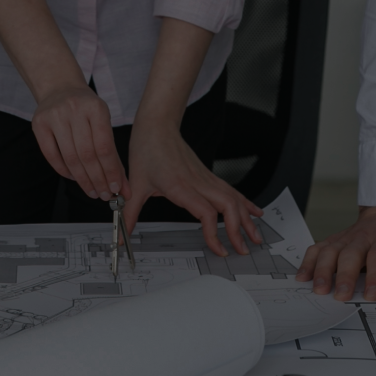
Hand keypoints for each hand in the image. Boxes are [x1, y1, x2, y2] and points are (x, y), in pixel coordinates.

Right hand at [30, 83, 126, 199]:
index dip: (111, 171)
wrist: (60, 87)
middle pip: (87, 155)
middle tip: (104, 195)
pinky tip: (74, 178)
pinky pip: (51, 155)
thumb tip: (123, 185)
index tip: (117, 188)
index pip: (105, 147)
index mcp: (96, 108)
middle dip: (98, 179)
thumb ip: (113, 153)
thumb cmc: (86, 108)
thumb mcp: (104, 121)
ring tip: (92, 191)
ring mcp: (54, 116)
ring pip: (70, 158)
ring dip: (82, 179)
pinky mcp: (39, 124)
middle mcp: (74, 110)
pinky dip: (64, 171)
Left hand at [124, 125, 260, 255]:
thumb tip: (119, 238)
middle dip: (239, 230)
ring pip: (234, 199)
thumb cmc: (148, 150)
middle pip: (228, 207)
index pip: (206, 213)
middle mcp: (198, 182)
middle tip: (243, 250)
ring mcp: (206, 178)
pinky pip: (232, 191)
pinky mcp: (208, 176)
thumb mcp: (135, 185)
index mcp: (181, 186)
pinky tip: (255, 212)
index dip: (214, 233)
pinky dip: (245, 203)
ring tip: (255, 237)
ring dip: (247, 219)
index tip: (218, 249)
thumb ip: (129, 215)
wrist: (157, 126)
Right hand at [297, 206, 375, 300]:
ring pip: (329, 251)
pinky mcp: (333, 241)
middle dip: (343, 275)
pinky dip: (307, 263)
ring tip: (316, 290)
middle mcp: (363, 237)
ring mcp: (346, 238)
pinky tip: (301, 279)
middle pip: (350, 254)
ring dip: (321, 270)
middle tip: (340, 296)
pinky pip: (317, 250)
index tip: (373, 295)